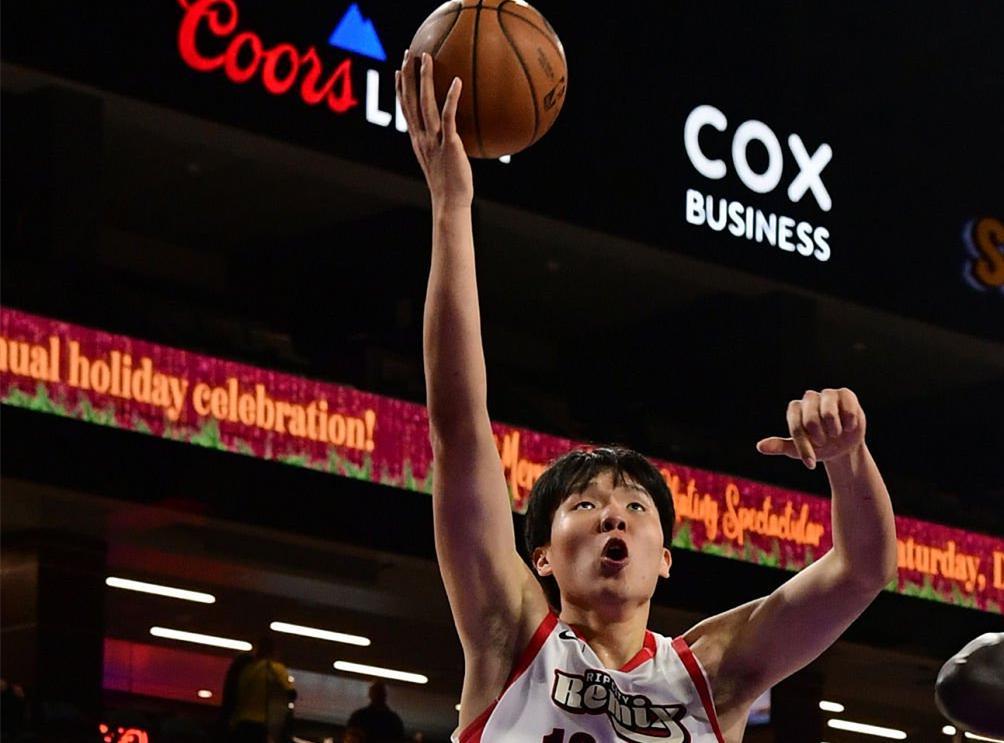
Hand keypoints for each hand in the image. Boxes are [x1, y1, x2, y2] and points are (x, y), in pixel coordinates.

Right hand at [396, 50, 472, 209]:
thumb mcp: (444, 160)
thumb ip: (446, 144)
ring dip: (424, 79)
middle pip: (409, 100)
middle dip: (407, 75)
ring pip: (424, 104)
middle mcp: (420, 137)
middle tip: (407, 52)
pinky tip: (457, 82)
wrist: (450, 203)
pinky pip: (448, 117)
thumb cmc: (451, 185)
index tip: (400, 69)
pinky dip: (451, 98)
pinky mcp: (448, 144)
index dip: (401, 88)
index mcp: (417, 140)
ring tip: (426, 58)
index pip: (405, 109)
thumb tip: (457, 135)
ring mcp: (433, 140)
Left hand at [756, 388, 866, 468]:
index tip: (810, 463)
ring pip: (828, 413)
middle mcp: (809, 398)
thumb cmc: (817, 446)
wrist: (843, 447)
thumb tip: (759, 447)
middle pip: (810, 419)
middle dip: (819, 438)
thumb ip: (779, 446)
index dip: (803, 446)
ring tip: (836, 433)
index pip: (796, 426)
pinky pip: (847, 409)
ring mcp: (827, 394)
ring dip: (834, 430)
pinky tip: (848, 426)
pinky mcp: (846, 394)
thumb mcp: (797, 449)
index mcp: (795, 409)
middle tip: (824, 441)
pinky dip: (849, 424)